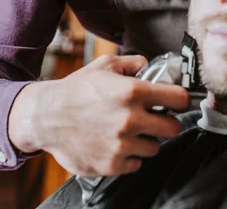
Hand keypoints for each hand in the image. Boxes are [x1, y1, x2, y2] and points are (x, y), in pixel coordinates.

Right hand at [8, 54, 188, 175]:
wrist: (47, 117)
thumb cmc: (75, 90)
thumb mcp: (104, 66)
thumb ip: (131, 63)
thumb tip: (148, 64)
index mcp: (132, 92)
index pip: (179, 98)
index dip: (179, 99)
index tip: (175, 101)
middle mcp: (131, 119)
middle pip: (173, 127)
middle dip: (165, 121)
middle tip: (153, 118)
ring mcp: (123, 144)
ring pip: (154, 147)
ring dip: (146, 139)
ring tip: (128, 130)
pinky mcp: (113, 164)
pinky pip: (136, 163)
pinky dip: (130, 155)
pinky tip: (116, 143)